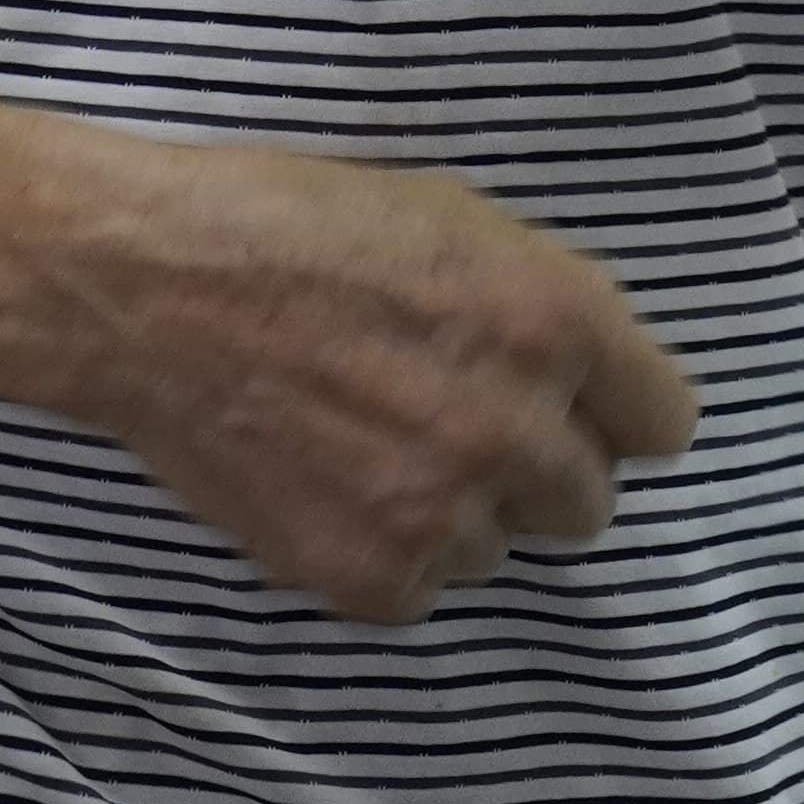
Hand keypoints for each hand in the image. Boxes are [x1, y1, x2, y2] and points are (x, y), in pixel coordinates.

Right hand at [37, 130, 703, 623]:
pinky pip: (417, 586)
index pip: (663, 423)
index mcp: (554, 322)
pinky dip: (378, 549)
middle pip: (587, 501)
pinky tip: (319, 482)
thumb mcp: (443, 217)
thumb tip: (580, 377)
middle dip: (528, 467)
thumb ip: (536, 305)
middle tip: (442, 421)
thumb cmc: (282, 223)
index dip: (607, 408)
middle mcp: (519, 429)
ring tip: (360, 446)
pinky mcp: (372, 576)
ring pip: (495, 548)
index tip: (561, 402)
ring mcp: (445, 512)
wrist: (140, 290)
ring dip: (449, 509)